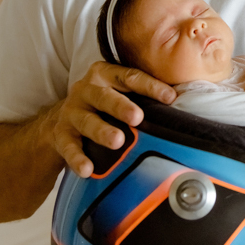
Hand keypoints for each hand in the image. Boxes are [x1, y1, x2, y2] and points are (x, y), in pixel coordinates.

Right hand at [47, 61, 175, 176]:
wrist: (58, 122)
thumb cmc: (102, 105)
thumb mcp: (118, 92)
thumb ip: (142, 96)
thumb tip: (186, 104)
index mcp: (105, 74)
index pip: (130, 77)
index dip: (150, 86)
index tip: (170, 97)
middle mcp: (86, 90)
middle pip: (105, 96)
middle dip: (121, 106)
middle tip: (138, 117)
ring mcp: (72, 112)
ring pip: (87, 121)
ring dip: (102, 131)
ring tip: (117, 142)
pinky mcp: (60, 135)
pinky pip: (69, 147)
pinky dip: (77, 158)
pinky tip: (87, 169)